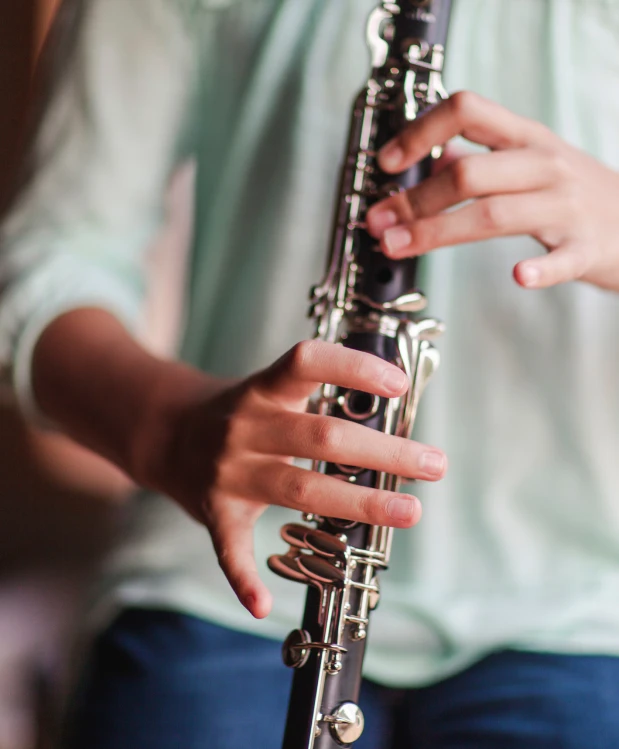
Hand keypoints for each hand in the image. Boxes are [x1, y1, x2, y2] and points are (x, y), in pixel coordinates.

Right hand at [143, 340, 446, 618]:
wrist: (165, 431)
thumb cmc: (238, 411)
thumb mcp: (270, 388)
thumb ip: (318, 398)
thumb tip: (390, 414)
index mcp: (263, 389)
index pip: (307, 362)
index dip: (352, 368)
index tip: (398, 384)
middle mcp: (246, 427)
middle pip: (322, 437)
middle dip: (384, 451)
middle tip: (434, 465)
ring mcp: (229, 471)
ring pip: (299, 488)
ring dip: (358, 501)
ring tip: (410, 511)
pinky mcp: (215, 511)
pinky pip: (228, 548)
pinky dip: (243, 577)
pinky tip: (264, 603)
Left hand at [366, 91, 618, 291]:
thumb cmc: (572, 193)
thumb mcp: (527, 161)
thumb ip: (479, 160)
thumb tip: (429, 161)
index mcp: (526, 138)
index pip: (468, 110)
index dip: (420, 131)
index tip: (386, 163)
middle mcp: (544, 165)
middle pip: (469, 173)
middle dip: (413, 200)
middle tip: (376, 223)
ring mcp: (567, 206)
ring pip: (496, 215)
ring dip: (437, 232)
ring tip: (397, 247)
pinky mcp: (586, 248)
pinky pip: (562, 259)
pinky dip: (541, 270)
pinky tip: (518, 278)